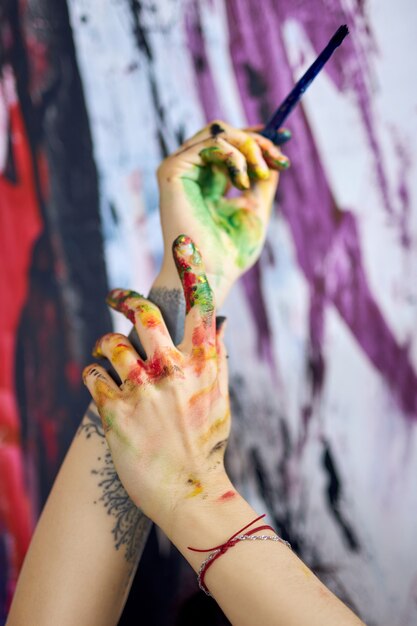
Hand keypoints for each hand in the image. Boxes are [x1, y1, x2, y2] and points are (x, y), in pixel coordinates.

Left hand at [83, 235, 231, 530]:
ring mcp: (143, 389)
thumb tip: (221, 323)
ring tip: (106, 354)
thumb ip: (217, 358)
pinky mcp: (114, 411)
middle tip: (113, 296)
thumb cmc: (207, 443)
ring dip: (104, 344)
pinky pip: (92, 374)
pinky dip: (93, 375)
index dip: (191, 268)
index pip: (200, 304)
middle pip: (142, 313)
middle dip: (123, 298)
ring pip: (109, 342)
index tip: (181, 242)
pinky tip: (100, 385)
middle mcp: (174, 369)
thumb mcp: (221, 398)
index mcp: (204, 363)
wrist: (188, 491)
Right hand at [154, 121, 289, 304]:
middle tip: (279, 161)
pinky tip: (243, 181)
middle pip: (225, 132)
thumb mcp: (255, 208)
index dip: (256, 137)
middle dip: (257, 142)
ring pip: (218, 132)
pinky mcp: (173, 171)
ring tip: (259, 176)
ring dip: (249, 148)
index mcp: (207, 182)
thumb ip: (262, 180)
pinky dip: (234, 156)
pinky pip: (210, 143)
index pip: (229, 145)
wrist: (212, 273)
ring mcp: (179, 170)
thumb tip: (274, 154)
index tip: (285, 138)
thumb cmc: (230, 251)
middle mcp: (191, 173)